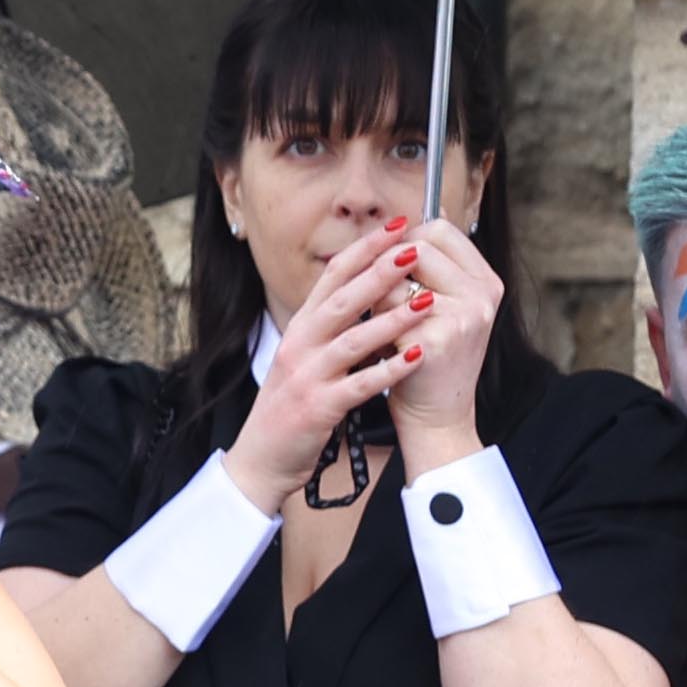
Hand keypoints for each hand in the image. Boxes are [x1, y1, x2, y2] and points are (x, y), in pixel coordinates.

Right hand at [221, 225, 417, 513]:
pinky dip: (389, 371)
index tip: (396, 227)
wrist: (260, 459)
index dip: (364, 249)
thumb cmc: (290, 408)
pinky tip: (416, 358)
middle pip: (342, 299)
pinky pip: (359, 385)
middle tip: (414, 248)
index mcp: (300, 328)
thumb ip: (331, 328)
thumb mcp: (305, 358)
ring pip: (352, 339)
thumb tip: (371, 295)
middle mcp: (299, 345)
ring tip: (426, 303)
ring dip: (390, 320)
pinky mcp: (318, 408)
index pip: (332, 277)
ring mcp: (307, 376)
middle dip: (379, 272)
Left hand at [379, 217, 505, 446]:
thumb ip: (429, 272)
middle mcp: (481, 295)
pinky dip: (374, 325)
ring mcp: (462, 317)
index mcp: (486, 282)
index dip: (407, 239)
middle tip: (382, 299)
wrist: (436, 417)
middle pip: (417, 247)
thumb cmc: (429, 359)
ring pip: (396, 278)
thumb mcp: (444, 309)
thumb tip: (392, 229)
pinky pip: (385, 311)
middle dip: (388, 269)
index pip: (441, 230)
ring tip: (383, 326)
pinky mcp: (436, 339)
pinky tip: (383, 348)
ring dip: (378, 298)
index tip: (389, 260)